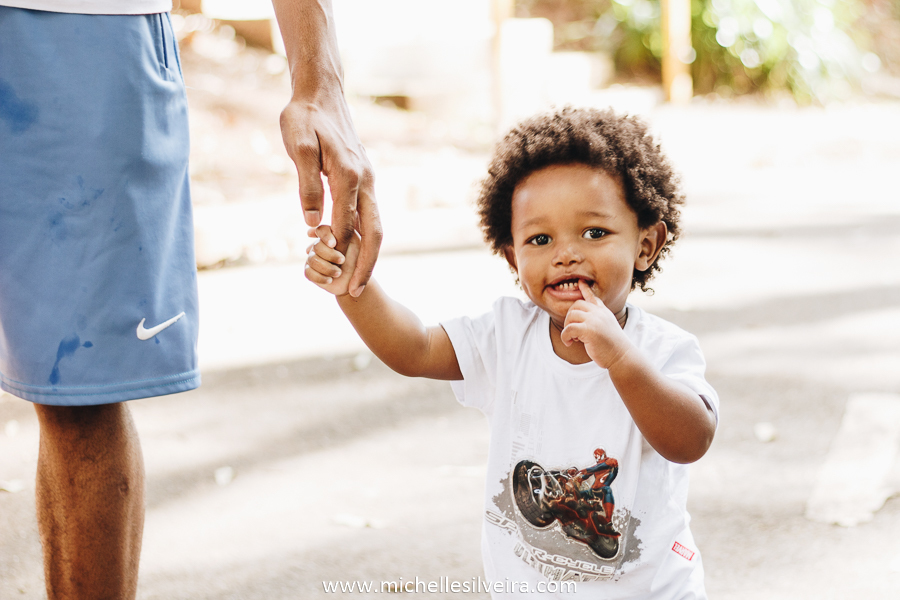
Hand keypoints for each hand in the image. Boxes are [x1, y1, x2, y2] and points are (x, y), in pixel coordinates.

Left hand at [280, 95, 381, 297]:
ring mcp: (367, 179)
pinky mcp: (364, 177)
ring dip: (369, 254)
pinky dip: (365, 236)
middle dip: (367, 265)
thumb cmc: (304, 117)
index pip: (348, 225)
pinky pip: (369, 213)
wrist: (321, 93)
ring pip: (375, 224)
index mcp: (349, 175)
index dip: (341, 254)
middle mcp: (365, 180)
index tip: (335, 279)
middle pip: (374, 232)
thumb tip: (313, 225)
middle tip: (358, 293)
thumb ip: (306, 185)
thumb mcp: (298, 147)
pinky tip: (354, 250)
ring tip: (359, 280)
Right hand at [305, 225, 359, 296]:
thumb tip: (328, 236)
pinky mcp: (310, 271)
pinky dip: (320, 277)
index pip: (322, 230)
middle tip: (343, 260)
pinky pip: (308, 272)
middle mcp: (320, 244)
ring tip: (339, 273)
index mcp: (331, 235)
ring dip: (327, 268)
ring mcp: (313, 257)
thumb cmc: (358, 260)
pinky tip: (330, 280)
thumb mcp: (356, 245)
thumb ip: (345, 235)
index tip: (333, 244)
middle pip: (317, 246)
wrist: (356, 281)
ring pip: (312, 260)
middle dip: (330, 255)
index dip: (326, 236)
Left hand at [561, 280, 631, 368]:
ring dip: (567, 328)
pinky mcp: (589, 330)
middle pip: (576, 305)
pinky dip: (565, 337)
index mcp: (603, 312)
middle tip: (572, 331)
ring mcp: (594, 320)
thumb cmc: (613, 346)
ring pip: (570, 316)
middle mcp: (599, 313)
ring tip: (574, 338)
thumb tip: (584, 318)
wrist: (622, 356)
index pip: (593, 297)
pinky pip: (568, 329)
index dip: (585, 289)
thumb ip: (598, 320)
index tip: (581, 282)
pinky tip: (569, 343)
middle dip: (569, 317)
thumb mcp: (607, 328)